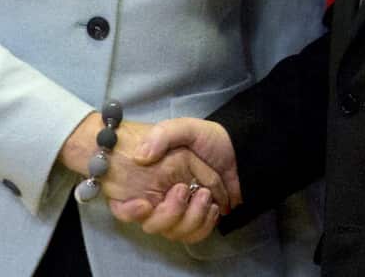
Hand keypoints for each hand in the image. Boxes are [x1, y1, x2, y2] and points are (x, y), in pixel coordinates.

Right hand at [110, 118, 240, 241]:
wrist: (240, 151)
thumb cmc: (208, 138)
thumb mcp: (184, 128)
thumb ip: (162, 136)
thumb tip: (140, 156)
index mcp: (149, 179)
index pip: (124, 206)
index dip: (128, 212)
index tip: (143, 204)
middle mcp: (159, 198)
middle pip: (152, 225)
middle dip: (169, 213)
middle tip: (184, 189)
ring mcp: (178, 212)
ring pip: (172, 233)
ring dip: (190, 218)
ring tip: (206, 196)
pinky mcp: (196, 220)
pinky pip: (192, 236)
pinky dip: (203, 226)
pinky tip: (213, 208)